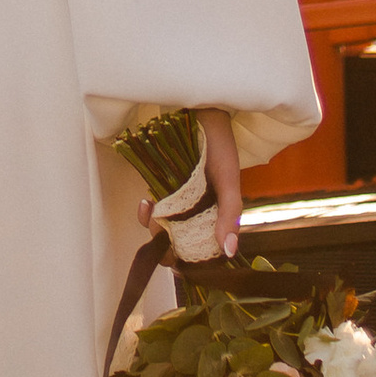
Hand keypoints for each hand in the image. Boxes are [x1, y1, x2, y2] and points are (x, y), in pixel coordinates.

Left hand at [138, 108, 245, 262]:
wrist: (201, 113)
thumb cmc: (219, 145)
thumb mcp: (227, 180)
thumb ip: (229, 215)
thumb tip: (228, 252)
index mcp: (216, 216)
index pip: (201, 252)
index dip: (188, 262)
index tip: (178, 263)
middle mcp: (197, 213)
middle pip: (178, 244)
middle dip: (165, 244)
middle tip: (161, 230)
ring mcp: (179, 202)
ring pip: (162, 229)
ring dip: (153, 226)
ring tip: (152, 207)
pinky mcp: (162, 190)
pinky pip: (152, 209)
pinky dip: (146, 211)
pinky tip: (147, 200)